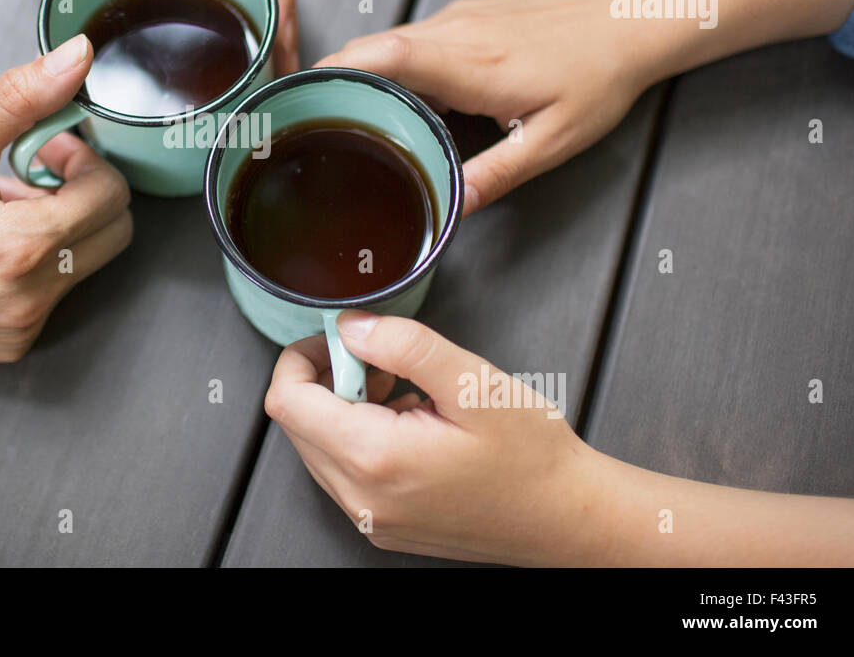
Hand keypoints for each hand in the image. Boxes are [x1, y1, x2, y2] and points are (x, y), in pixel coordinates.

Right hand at [0, 34, 131, 360]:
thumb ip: (20, 100)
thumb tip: (74, 59)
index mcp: (18, 249)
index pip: (110, 195)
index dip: (84, 160)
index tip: (45, 149)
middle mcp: (28, 298)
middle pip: (114, 231)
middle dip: (82, 192)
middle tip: (30, 174)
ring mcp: (21, 326)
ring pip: (87, 260)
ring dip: (60, 225)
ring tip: (0, 209)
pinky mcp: (12, 341)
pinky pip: (58, 290)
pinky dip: (40, 261)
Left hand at [264, 311, 611, 564]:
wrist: (566, 518)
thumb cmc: (532, 458)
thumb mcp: (473, 381)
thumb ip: (404, 346)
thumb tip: (351, 327)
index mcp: (375, 458)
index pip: (287, 401)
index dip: (302, 357)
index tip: (339, 340)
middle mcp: (362, 499)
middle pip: (297, 423)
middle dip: (327, 380)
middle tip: (381, 363)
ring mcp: (370, 519)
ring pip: (316, 447)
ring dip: (342, 409)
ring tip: (401, 393)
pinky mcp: (382, 526)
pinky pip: (341, 473)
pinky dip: (358, 438)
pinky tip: (407, 424)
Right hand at [317, 0, 651, 214]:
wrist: (628, 21)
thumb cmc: (598, 77)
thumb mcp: (553, 142)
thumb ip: (496, 175)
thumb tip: (452, 207)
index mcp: (469, 64)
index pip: (382, 57)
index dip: (335, 73)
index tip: (300, 96)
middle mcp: (454, 32)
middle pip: (371, 48)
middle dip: (334, 79)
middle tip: (311, 120)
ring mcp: (458, 19)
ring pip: (389, 42)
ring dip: (365, 74)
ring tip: (352, 118)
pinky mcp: (466, 17)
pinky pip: (412, 39)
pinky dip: (393, 67)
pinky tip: (404, 100)